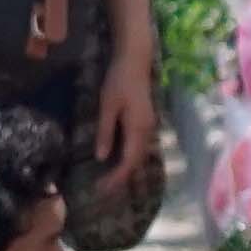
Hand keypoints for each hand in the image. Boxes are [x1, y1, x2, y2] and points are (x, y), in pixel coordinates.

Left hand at [93, 48, 159, 187]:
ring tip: (110, 180)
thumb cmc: (119, 80)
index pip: (129, 162)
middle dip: (121, 178)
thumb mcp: (107, 106)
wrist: (135, 60)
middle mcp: (147, 131)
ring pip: (139, 155)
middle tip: (103, 190)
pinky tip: (118, 160)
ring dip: (126, 169)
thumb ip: (105, 132)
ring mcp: (149, 126)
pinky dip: (129, 158)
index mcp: (138, 129)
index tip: (102, 189)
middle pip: (137, 162)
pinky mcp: (145, 122)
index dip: (117, 178)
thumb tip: (101, 158)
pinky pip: (139, 147)